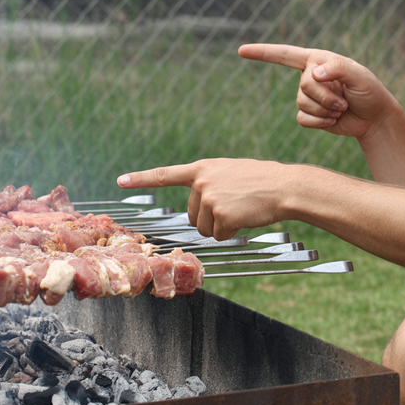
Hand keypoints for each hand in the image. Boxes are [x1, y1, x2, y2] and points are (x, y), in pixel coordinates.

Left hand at [117, 158, 289, 240]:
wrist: (284, 186)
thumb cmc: (262, 180)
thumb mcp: (230, 171)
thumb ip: (210, 181)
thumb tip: (201, 202)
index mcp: (202, 169)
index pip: (165, 174)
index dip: (141, 179)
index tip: (120, 181)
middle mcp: (201, 182)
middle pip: (192, 216)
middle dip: (211, 218)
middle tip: (235, 205)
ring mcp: (209, 198)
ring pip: (204, 229)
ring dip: (221, 226)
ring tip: (242, 209)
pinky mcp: (220, 214)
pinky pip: (219, 235)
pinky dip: (233, 232)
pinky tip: (246, 217)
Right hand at [238, 43, 397, 138]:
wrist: (374, 118)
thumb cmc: (370, 92)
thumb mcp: (360, 75)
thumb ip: (339, 68)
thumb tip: (314, 73)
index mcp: (318, 60)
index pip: (285, 54)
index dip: (262, 52)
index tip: (241, 51)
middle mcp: (310, 76)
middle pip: (303, 86)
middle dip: (326, 96)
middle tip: (345, 100)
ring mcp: (309, 97)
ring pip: (302, 104)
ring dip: (325, 109)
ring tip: (342, 108)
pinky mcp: (310, 115)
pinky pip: (303, 119)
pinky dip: (320, 121)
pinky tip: (334, 119)